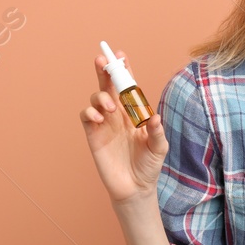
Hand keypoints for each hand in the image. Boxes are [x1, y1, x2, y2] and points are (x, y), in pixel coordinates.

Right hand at [80, 49, 168, 205]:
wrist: (135, 188)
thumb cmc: (149, 166)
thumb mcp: (159, 148)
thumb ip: (156, 132)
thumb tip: (153, 117)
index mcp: (134, 112)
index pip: (128, 86)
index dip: (124, 70)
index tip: (121, 55)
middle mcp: (118, 114)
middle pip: (108, 86)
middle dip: (104, 70)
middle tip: (102, 59)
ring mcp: (104, 123)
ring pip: (96, 98)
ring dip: (101, 96)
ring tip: (110, 107)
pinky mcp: (94, 135)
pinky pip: (86, 116)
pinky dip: (90, 111)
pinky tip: (99, 116)